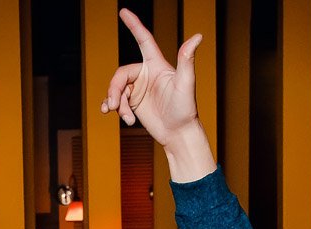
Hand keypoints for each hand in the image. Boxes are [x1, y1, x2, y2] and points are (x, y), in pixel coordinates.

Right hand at [102, 9, 203, 141]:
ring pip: (116, 89)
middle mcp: (146, 74)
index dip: (134, 25)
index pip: (143, 40)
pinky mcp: (133, 103)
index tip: (123, 11)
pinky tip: (113, 114)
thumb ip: (187, 59)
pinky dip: (112, 107)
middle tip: (114, 106)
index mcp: (157, 65)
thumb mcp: (186, 83)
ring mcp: (138, 89)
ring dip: (115, 102)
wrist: (179, 133)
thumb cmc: (186, 109)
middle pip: (121, 74)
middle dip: (115, 90)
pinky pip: (116, 100)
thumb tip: (198, 36)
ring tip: (123, 117)